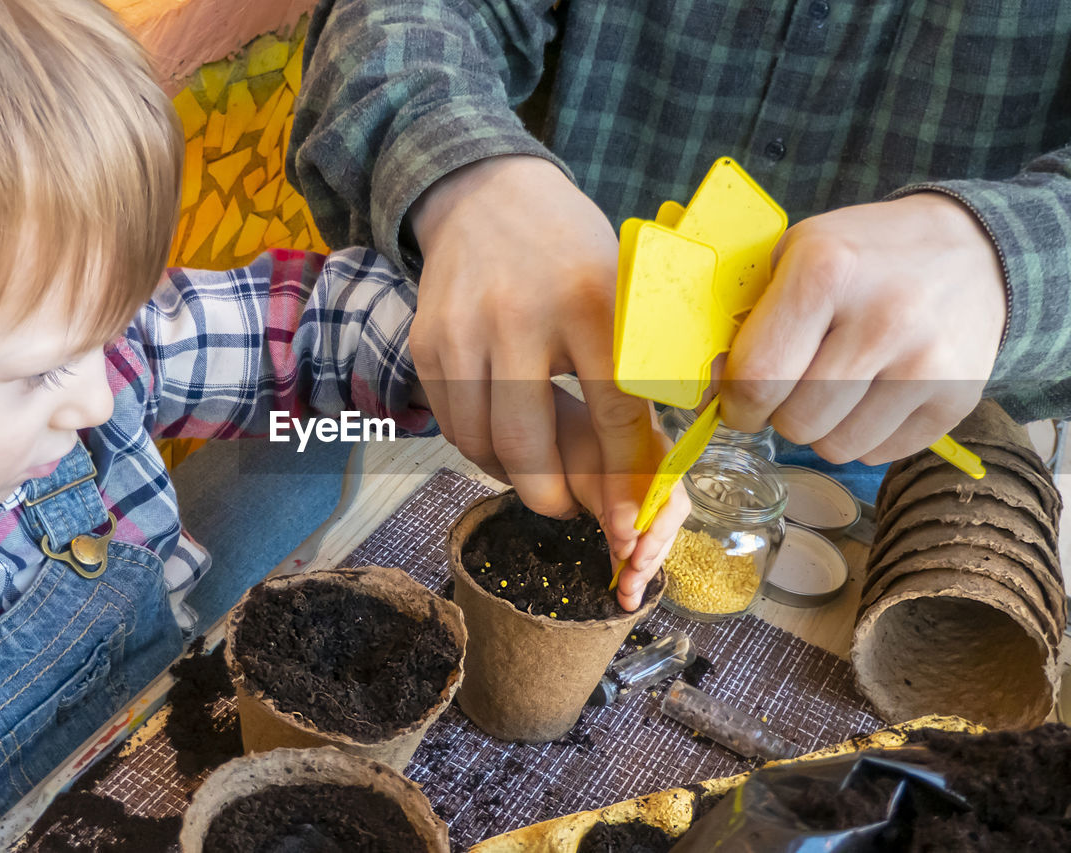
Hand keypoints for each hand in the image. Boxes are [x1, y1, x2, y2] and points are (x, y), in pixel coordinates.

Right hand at [409, 155, 656, 556]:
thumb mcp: (623, 289)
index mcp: (590, 302)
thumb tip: (654, 462)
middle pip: (527, 445)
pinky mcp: (426, 341)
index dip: (624, 475)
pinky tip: (502, 436)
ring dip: (509, 475)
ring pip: (480, 444)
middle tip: (569, 507)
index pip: (612, 411)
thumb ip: (641, 365)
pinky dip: (477, 447)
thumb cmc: (572, 250)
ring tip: (535, 470)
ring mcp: (463, 331)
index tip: (631, 518)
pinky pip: (451, 422)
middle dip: (551, 496)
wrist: (489, 195)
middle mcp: (519, 317)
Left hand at [552, 387, 688, 610]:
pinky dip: (633, 567)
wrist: (554, 438)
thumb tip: (629, 542)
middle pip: (668, 524)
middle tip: (629, 586)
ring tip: (626, 596)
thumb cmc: (569, 446)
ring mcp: (650, 498)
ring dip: (643, 569)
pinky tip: (627, 593)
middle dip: (649, 558)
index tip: (632, 556)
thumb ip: (613, 502)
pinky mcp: (636, 517)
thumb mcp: (588, 473)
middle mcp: (661, 475)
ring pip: (657, 538)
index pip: (670, 498)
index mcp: (656, 454)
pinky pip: (641, 542)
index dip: (655, 531)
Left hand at [721, 193, 1006, 462]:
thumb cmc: (862, 256)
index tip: (739, 401)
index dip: (736, 403)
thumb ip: (744, 317)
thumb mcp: (794, 256)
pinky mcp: (958, 396)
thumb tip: (705, 386)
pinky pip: (880, 453)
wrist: (971, 249)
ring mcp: (926, 361)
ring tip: (835, 386)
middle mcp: (882, 317)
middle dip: (778, 414)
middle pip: (795, 421)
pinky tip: (875, 392)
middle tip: (792, 386)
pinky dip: (865, 435)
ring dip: (821, 429)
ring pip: (835, 447)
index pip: (758, 377)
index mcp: (826, 271)